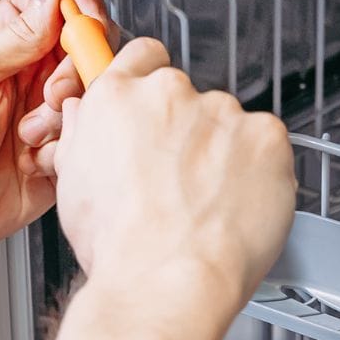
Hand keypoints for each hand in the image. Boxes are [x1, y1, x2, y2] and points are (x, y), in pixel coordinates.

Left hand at [0, 0, 113, 262]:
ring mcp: (49, 114)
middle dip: (76, 69)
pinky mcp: (59, 153)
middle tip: (48, 93)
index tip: (79, 23)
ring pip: (93, 95)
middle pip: (90, 45)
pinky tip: (34, 160)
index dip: (80, 1)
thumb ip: (19, 31)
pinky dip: (66, 150)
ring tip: (28, 134)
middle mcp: (33, 73)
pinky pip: (88, 141)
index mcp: (6, 40)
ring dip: (65, 116)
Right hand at [51, 38, 295, 325]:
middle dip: (188, 133)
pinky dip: (260, 171)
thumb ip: (85, 136)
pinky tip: (238, 206)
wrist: (167, 282)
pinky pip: (267, 145)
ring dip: (224, 154)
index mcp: (118, 99)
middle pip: (188, 98)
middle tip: (180, 182)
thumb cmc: (121, 248)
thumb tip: (88, 117)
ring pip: (229, 125)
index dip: (151, 84)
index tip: (157, 108)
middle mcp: (170, 94)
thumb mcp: (73, 186)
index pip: (143, 57)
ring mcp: (222, 113)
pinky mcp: (266, 137)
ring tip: (208, 206)